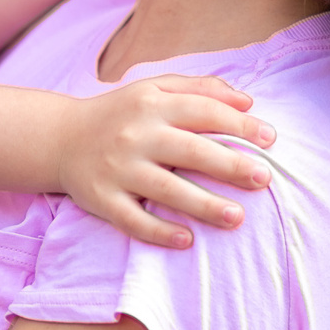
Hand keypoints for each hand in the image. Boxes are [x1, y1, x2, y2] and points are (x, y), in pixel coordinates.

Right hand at [56, 76, 276, 247]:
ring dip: (204, 205)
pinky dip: (159, 232)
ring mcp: (118, 170)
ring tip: (237, 218)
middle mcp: (135, 135)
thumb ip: (201, 89)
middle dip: (231, 165)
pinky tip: (187, 240)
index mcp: (151, 104)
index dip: (239, 123)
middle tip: (264, 179)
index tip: (270, 139)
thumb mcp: (154, 89)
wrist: (59, 138)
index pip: (203, 111)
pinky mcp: (102, 200)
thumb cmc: (120, 113)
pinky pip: (133, 220)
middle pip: (190, 151)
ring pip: (166, 190)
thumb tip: (249, 100)